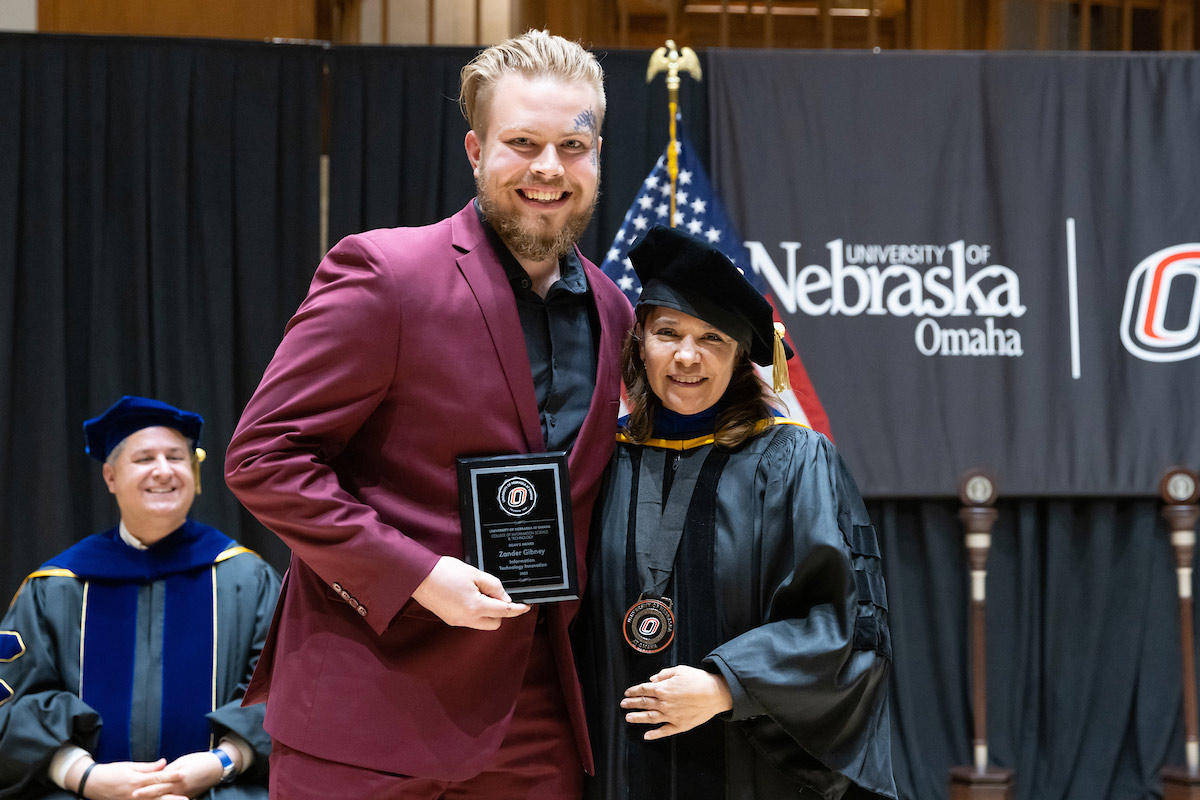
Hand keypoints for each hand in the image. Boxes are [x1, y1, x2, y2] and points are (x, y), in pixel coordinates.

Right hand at [70, 759, 186, 799]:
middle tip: (187, 796)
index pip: (158, 778)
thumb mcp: (129, 766)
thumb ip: (148, 767)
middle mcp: (135, 793)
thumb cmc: (111, 772)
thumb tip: (164, 762)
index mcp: (137, 780)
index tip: (183, 774)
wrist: (92, 784)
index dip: (171, 776)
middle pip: (158, 794)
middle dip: (173, 795)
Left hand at [131, 750, 227, 798]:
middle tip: (133, 797)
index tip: (134, 790)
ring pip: (166, 798)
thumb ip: (169, 769)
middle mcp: (180, 788)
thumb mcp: (184, 762)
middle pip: (160, 793)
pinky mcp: (188, 796)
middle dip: (146, 795)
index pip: (159, 782)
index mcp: (178, 777)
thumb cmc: (200, 761)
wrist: (218, 767)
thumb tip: (156, 774)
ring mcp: (184, 794)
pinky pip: (174, 799)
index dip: (146, 787)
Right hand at [411, 556, 530, 629]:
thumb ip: (493, 586)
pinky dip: (474, 611)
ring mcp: (457, 621)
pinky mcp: (450, 619)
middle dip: (500, 612)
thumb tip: (505, 598)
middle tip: (494, 593)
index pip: (504, 611)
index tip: (526, 606)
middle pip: (494, 623)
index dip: (518, 609)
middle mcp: (467, 618)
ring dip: (486, 612)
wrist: (418, 575)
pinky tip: (467, 596)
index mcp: (476, 606)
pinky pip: (470, 620)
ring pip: (482, 623)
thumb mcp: (474, 573)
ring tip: (478, 591)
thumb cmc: (445, 571)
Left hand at [621, 665, 733, 739]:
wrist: (715, 693)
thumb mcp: (679, 670)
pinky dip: (654, 734)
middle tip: (623, 705)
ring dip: (638, 718)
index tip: (627, 693)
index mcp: (663, 689)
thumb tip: (652, 680)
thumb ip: (664, 674)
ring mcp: (671, 716)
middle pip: (644, 703)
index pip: (643, 690)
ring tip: (628, 718)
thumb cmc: (698, 680)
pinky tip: (646, 736)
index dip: (633, 691)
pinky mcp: (680, 725)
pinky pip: (664, 731)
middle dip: (632, 704)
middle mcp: (664, 703)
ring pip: (650, 718)